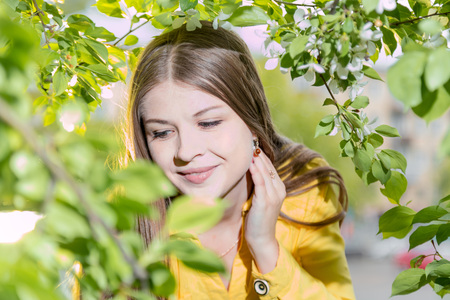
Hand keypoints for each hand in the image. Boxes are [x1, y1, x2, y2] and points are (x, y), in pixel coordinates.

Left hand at [246, 151, 285, 272]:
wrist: (261, 240)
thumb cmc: (257, 220)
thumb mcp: (259, 199)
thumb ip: (258, 186)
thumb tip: (249, 170)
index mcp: (278, 187)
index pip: (269, 165)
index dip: (260, 153)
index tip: (251, 141)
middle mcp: (279, 189)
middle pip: (267, 165)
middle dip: (258, 151)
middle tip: (249, 136)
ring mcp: (274, 195)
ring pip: (264, 171)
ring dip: (256, 158)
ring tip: (248, 144)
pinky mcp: (266, 200)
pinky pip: (260, 181)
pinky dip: (255, 170)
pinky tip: (249, 162)